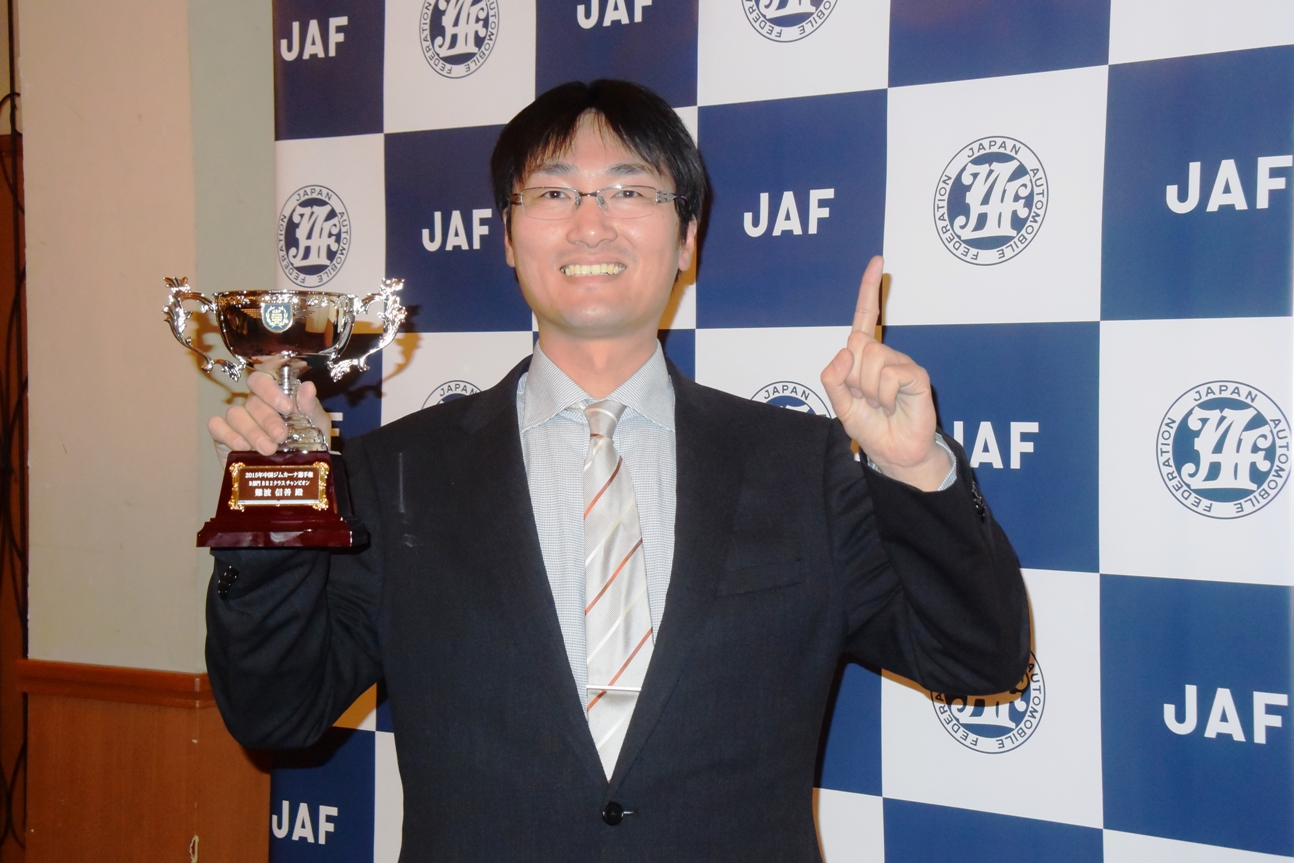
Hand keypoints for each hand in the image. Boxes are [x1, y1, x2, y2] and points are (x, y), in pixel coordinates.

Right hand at [207, 371, 330, 462]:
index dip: (270, 390)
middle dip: (268, 419)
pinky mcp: (223, 437)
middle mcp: (253, 406)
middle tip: (281, 436)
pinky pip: (217, 427)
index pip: (262, 380)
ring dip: (252, 431)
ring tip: (268, 449)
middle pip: (252, 401)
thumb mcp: (316, 426)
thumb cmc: (306, 445)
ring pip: (235, 414)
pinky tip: (243, 447)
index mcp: (274, 397)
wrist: (294, 475)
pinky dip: (229, 435)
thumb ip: (310, 407)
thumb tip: (308, 387)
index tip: (287, 408)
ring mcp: (237, 421)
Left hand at [820, 255, 950, 490]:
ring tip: (880, 405)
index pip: (866, 317)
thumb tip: (844, 351)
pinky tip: (892, 406)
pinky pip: (890, 374)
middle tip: (865, 399)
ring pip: (871, 359)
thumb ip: (833, 379)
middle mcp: (884, 354)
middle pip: (857, 344)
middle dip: (853, 377)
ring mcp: (902, 363)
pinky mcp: (916, 375)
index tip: (877, 261)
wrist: (895, 452)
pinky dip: (883, 395)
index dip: (869, 290)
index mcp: (865, 357)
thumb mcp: (840, 404)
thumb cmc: (871, 426)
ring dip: (868, 389)